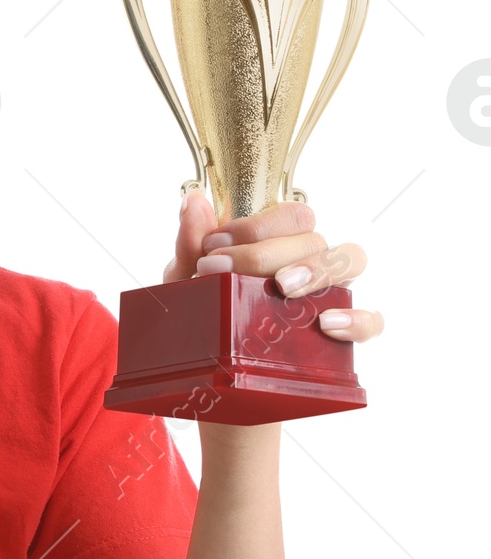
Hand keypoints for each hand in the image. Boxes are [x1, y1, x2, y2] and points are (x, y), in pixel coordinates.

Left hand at [166, 190, 384, 343]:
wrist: (201, 357)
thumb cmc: (200, 309)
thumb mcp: (187, 278)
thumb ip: (191, 242)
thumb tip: (195, 201)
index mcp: (279, 241)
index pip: (291, 215)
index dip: (255, 227)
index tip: (212, 246)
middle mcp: (310, 260)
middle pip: (314, 238)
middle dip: (265, 253)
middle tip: (223, 270)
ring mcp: (329, 293)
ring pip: (351, 261)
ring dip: (317, 270)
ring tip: (282, 287)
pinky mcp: (341, 333)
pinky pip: (371, 321)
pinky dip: (358, 319)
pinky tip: (326, 325)